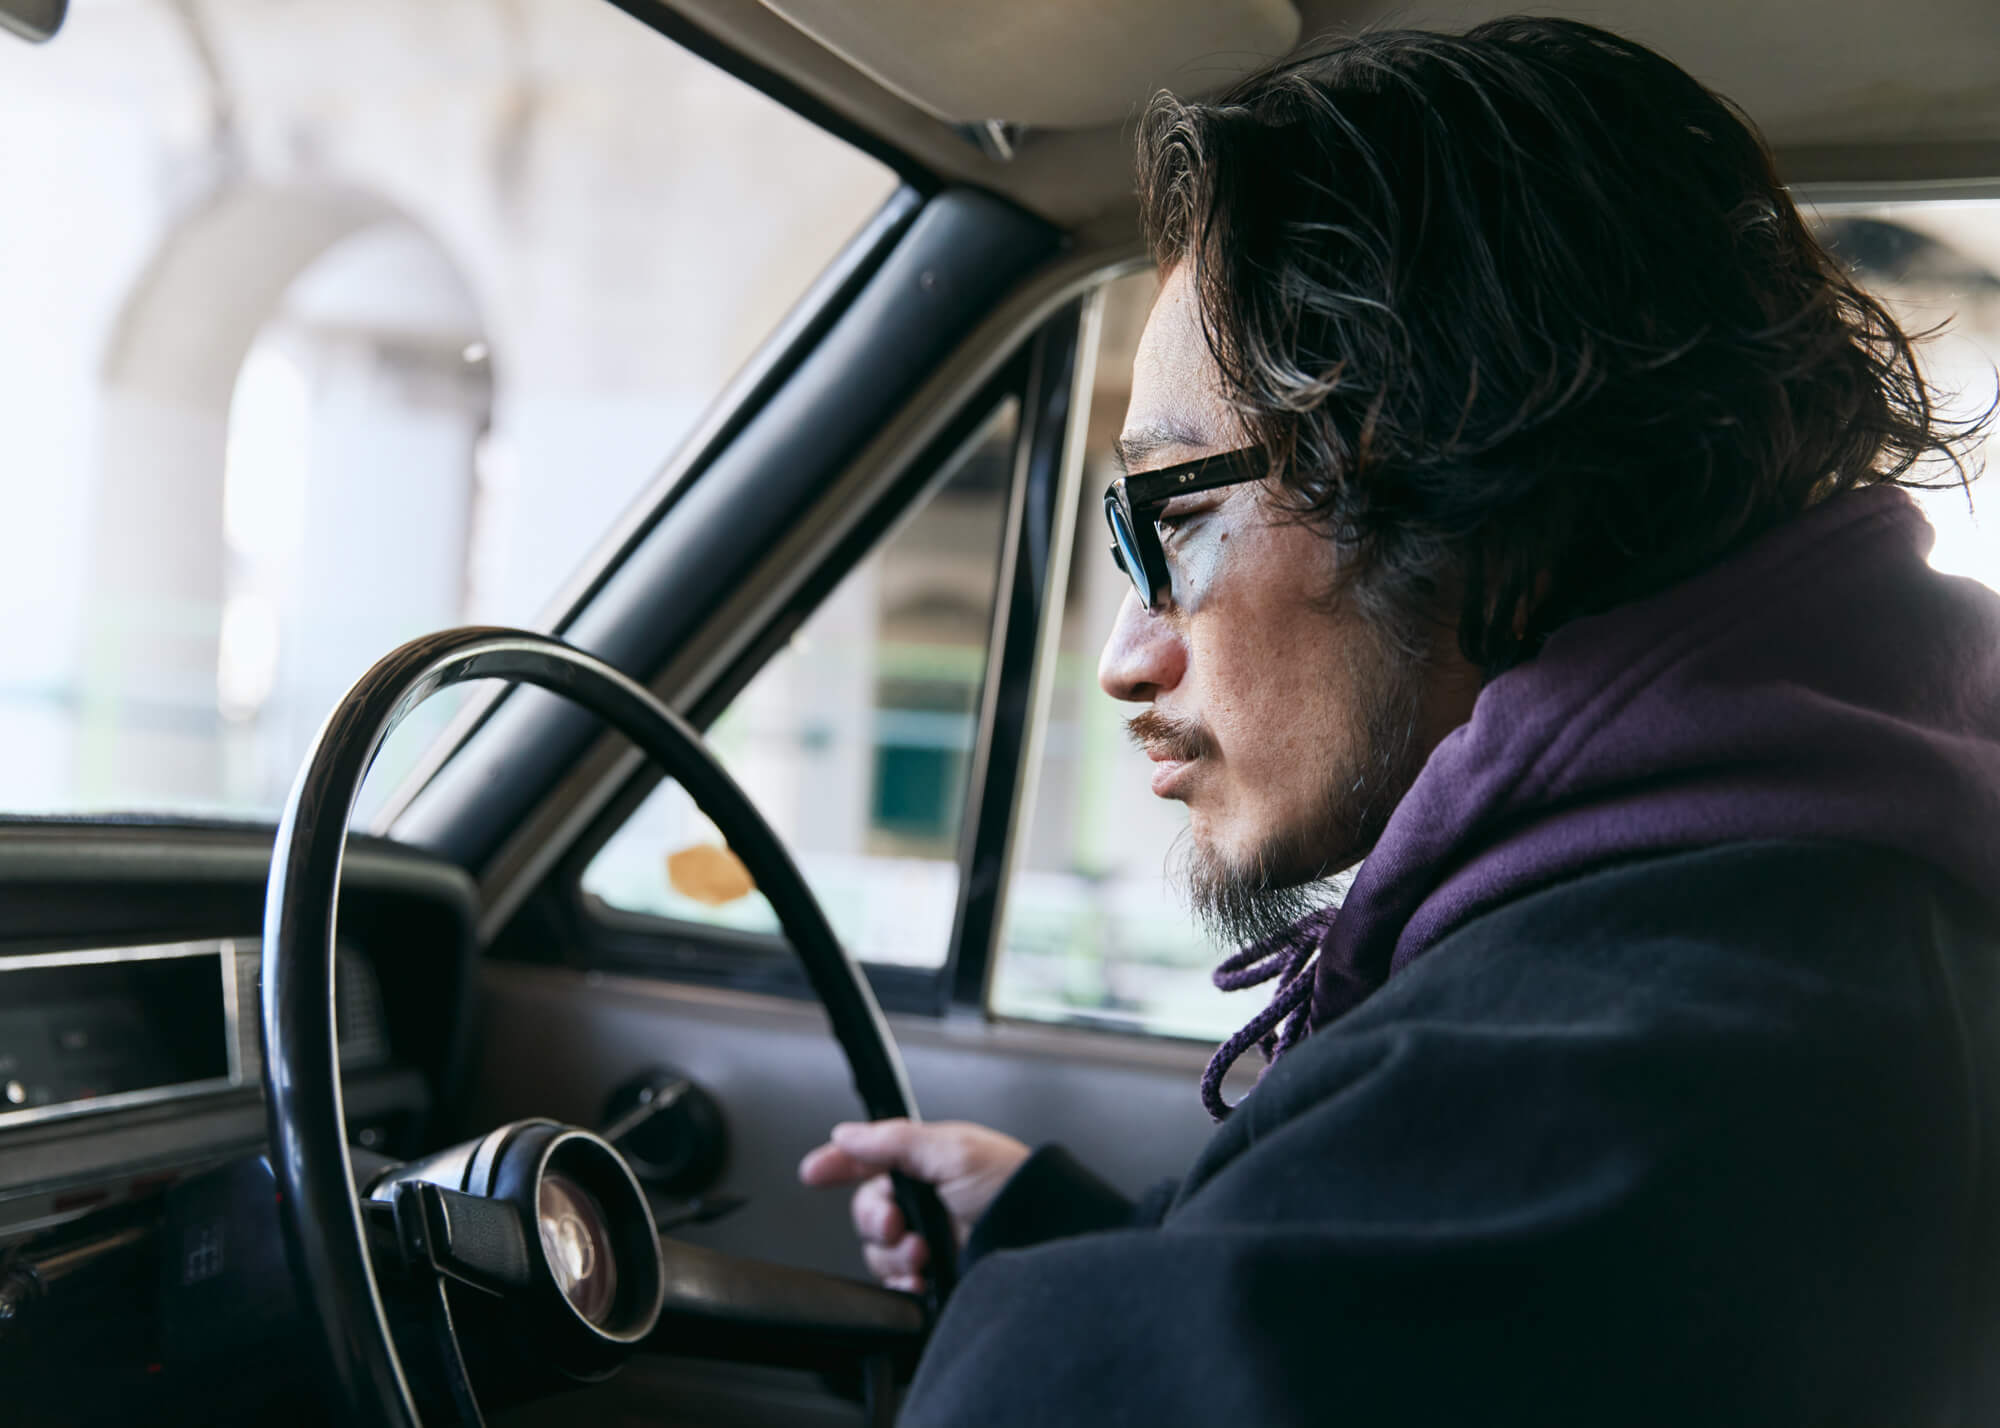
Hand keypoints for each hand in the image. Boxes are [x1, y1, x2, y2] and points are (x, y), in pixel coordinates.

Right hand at [798, 1118, 1029, 1291]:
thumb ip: (895, 1141)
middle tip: (897, 1225)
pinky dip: (903, 1286)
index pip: (871, 1160)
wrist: (1048, 1241)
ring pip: (880, 1251)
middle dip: (876, 1220)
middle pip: (868, 1211)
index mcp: (929, 1164)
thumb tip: (847, 1133)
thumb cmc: (1017, 1189)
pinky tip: (921, 1282)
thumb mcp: (954, 1151)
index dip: (839, 1164)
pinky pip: (897, 1286)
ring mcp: (932, 1243)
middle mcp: (927, 1203)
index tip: (813, 1173)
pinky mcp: (938, 1280)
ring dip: (895, 1255)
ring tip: (924, 1255)